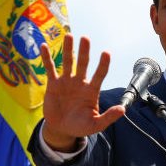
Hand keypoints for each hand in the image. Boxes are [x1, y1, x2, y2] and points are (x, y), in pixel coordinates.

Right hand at [40, 35, 122, 151]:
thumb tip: (123, 110)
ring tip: (68, 35)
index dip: (103, 65)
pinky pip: (50, 68)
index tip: (106, 53)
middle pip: (83, 63)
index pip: (100, 74)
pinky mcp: (53, 84)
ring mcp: (66, 81)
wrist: (62, 129)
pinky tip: (43, 46)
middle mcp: (80, 82)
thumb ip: (109, 117)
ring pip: (67, 62)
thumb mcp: (96, 124)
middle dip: (84, 51)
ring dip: (68, 49)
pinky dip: (46, 58)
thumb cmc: (81, 126)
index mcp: (92, 90)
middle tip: (85, 38)